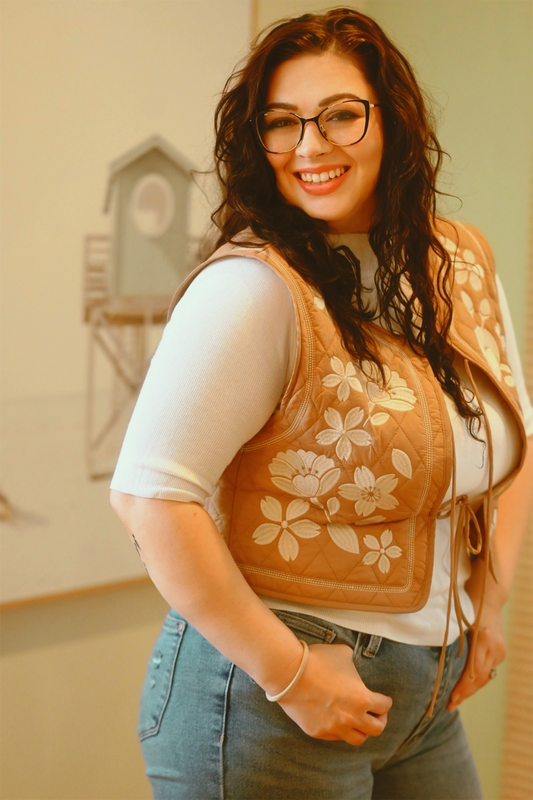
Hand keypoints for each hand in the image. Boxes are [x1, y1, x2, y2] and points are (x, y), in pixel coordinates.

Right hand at [277, 643, 391, 745]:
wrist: (289, 673)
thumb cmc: (318, 660)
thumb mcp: (343, 654)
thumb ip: (353, 666)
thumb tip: (353, 670)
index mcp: (362, 698)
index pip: (383, 706)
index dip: (385, 702)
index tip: (383, 700)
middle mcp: (351, 717)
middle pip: (376, 729)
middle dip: (379, 721)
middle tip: (376, 714)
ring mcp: (334, 728)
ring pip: (357, 739)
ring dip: (361, 730)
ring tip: (358, 721)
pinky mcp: (318, 732)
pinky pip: (335, 736)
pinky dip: (340, 729)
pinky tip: (337, 720)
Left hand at [447, 577, 505, 711]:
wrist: (489, 599)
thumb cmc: (468, 608)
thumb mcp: (459, 622)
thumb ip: (454, 642)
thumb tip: (438, 664)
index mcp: (483, 641)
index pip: (473, 672)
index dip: (462, 688)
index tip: (451, 698)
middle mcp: (494, 648)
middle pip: (480, 678)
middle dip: (465, 693)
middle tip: (451, 705)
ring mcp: (500, 651)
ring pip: (485, 677)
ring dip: (471, 690)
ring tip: (456, 700)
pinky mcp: (501, 652)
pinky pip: (488, 670)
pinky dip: (477, 680)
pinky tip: (467, 688)